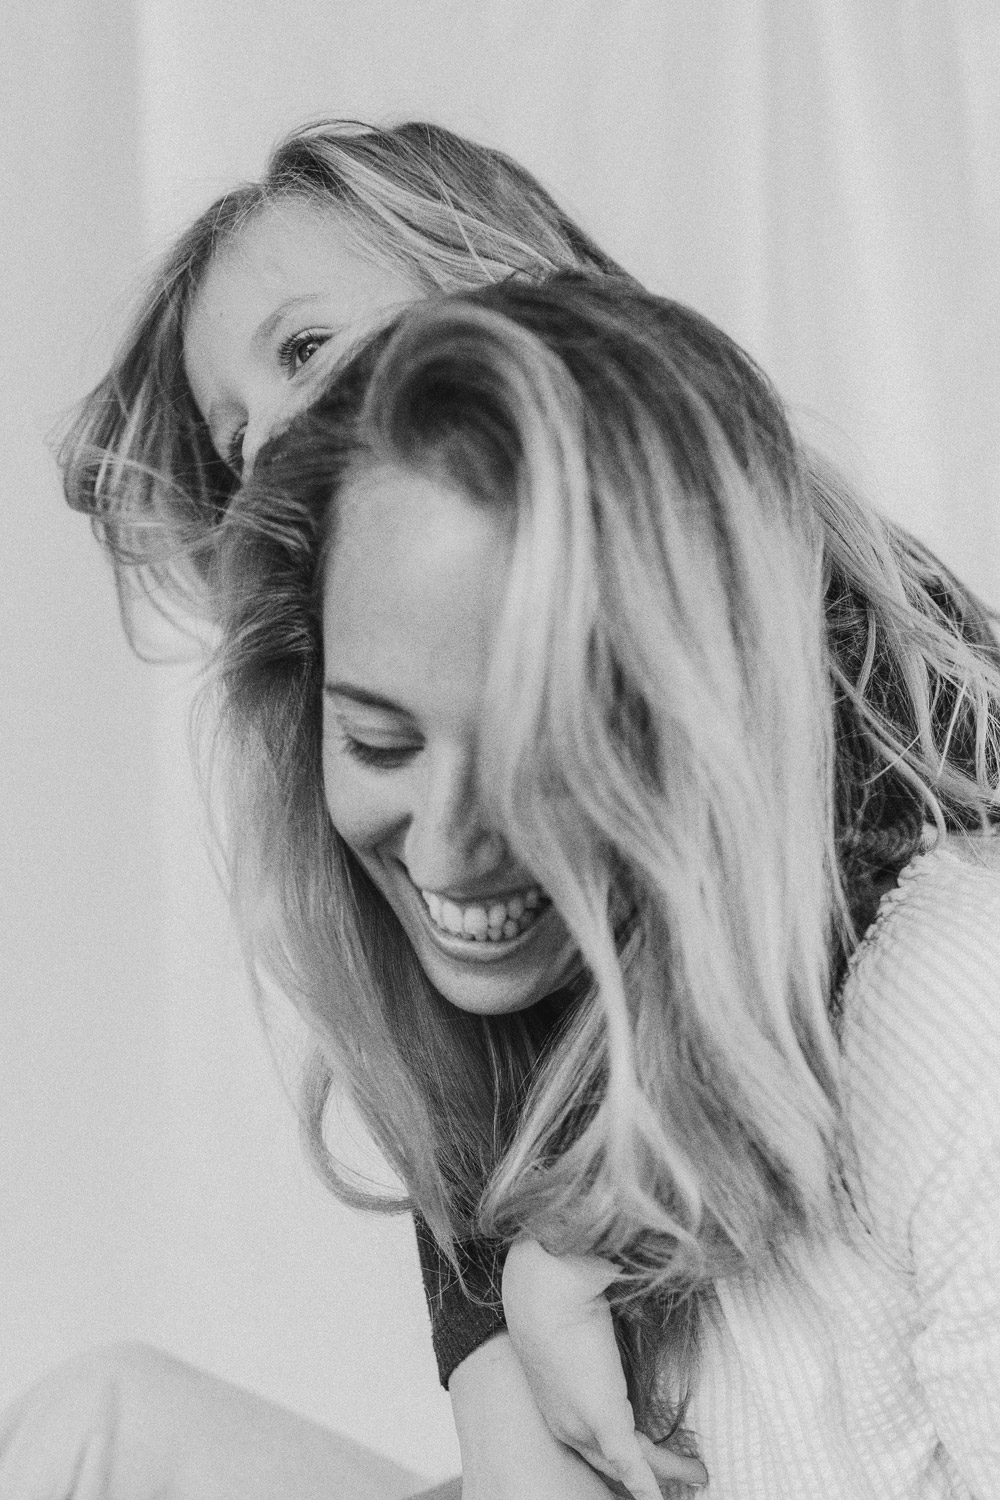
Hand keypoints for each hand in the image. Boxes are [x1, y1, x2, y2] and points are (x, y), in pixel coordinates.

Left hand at [502, 1239, 707, 1498]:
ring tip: (698, 1474)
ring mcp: (582, 1425)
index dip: (623, 1458)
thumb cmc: (557, 1294)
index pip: (594, 1444)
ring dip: (666, 1473)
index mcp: (557, 1404)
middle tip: (684, 1474)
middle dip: (651, 1472)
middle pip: (613, 1462)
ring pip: (630, 1463)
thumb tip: (625, 1326)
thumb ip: (601, 1343)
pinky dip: (650, 1485)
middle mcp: (566, 1424)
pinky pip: (632, 1464)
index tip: (647, 1460)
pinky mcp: (603, 1418)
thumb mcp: (577, 1326)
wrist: (545, 1287)